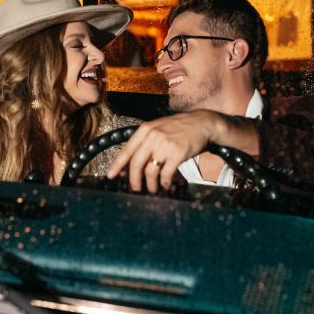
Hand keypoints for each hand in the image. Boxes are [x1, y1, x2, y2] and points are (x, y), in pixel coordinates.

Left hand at [106, 110, 257, 192]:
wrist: (202, 123)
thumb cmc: (179, 128)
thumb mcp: (158, 129)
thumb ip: (144, 143)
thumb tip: (129, 164)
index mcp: (145, 130)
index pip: (126, 150)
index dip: (117, 165)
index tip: (111, 176)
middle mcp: (153, 136)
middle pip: (136, 164)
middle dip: (133, 180)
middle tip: (134, 189)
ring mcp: (165, 144)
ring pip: (150, 171)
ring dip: (150, 185)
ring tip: (152, 190)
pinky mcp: (177, 153)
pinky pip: (165, 174)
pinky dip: (163, 183)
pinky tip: (165, 185)